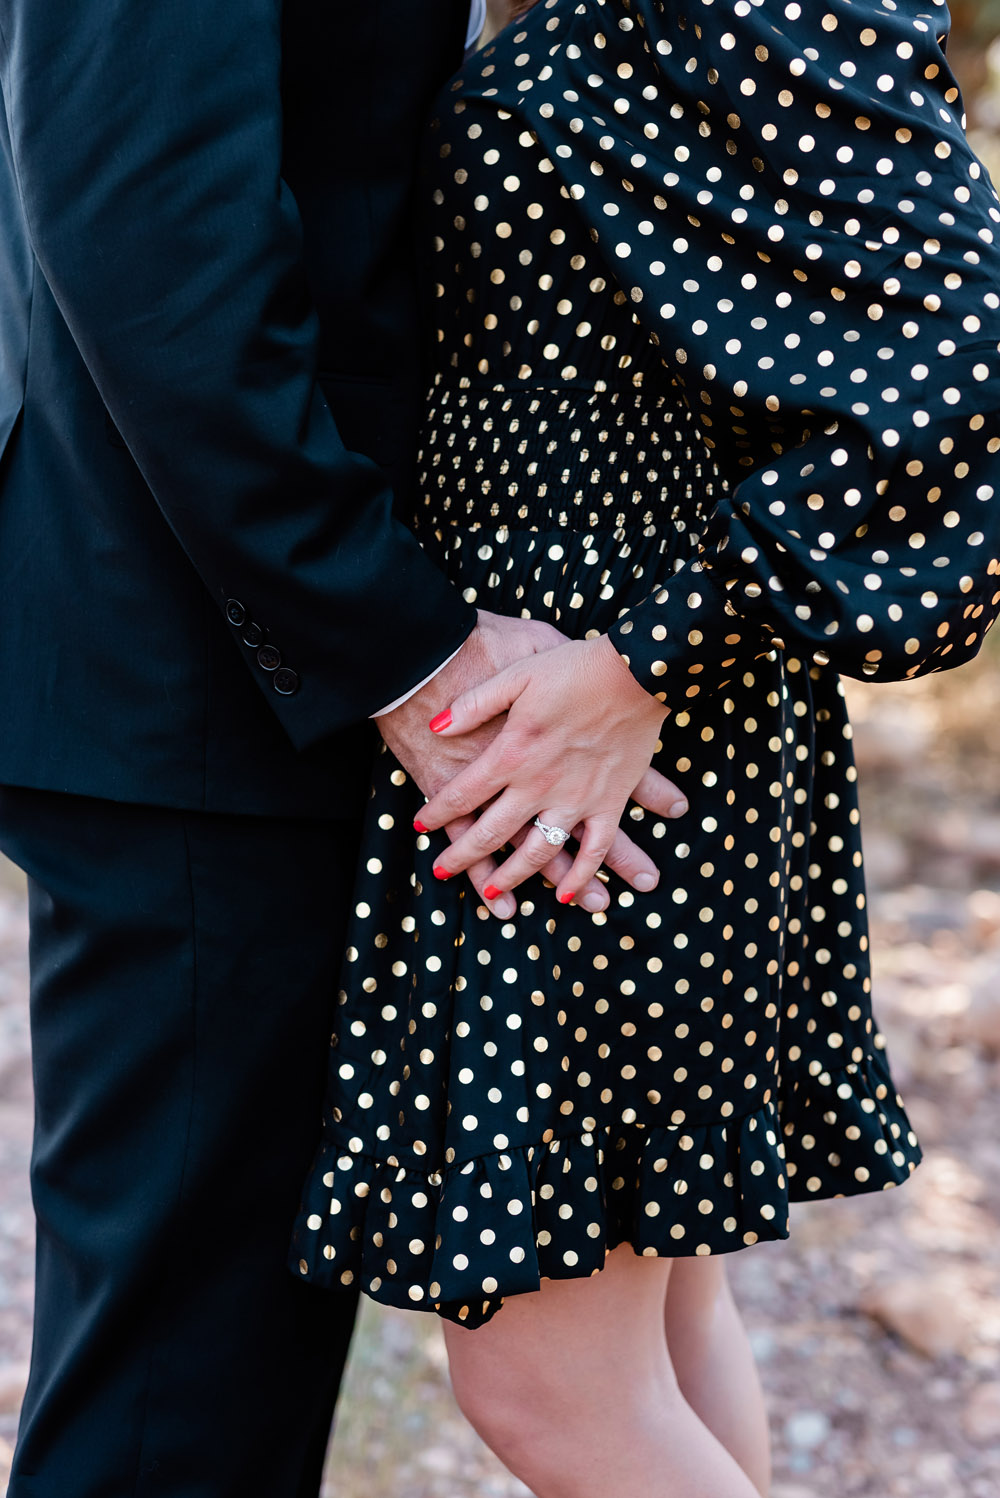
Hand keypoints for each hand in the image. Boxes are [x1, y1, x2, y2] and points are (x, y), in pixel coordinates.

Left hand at [378, 610, 610, 918]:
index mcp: (511, 753)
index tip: (420, 825)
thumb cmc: (573, 669)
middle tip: (442, 872)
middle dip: (460, 857)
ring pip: (537, 853)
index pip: (461, 793)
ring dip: (511, 877)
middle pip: (490, 833)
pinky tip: (563, 895)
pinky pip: (594, 850)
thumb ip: (474, 704)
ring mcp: (576, 799)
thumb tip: (436, 726)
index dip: (437, 812)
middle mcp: (538, 785)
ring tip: (492, 893)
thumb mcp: (515, 676)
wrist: (634, 671)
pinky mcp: (610, 802)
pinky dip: (580, 875)